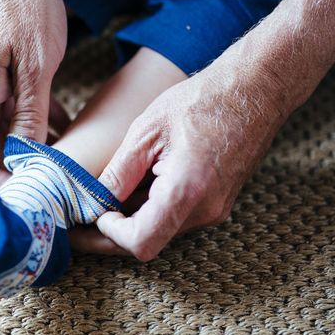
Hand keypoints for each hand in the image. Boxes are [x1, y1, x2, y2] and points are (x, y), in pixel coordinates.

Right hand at [0, 0, 66, 191]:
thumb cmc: (21, 5)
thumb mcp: (37, 64)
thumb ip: (30, 113)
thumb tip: (26, 156)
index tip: (15, 183)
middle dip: (18, 164)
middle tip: (55, 173)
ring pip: (6, 130)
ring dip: (34, 144)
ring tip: (68, 153)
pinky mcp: (2, 76)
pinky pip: (17, 109)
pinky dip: (39, 121)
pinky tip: (67, 124)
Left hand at [92, 47, 292, 260]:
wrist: (255, 91)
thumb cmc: (201, 101)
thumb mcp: (147, 130)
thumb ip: (119, 172)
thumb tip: (94, 202)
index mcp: (187, 190)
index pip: (140, 242)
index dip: (109, 234)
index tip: (91, 214)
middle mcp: (205, 210)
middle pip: (148, 242)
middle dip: (110, 234)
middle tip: (79, 222)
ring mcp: (214, 210)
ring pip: (160, 231)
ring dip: (129, 220)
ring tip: (104, 196)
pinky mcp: (216, 204)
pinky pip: (174, 218)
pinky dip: (149, 210)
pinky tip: (134, 187)